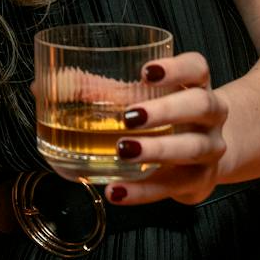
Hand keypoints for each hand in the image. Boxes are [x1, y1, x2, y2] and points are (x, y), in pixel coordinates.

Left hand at [105, 52, 229, 206]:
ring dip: (157, 150)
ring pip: (192, 147)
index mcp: (196, 85)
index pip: (197, 68)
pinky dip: (142, 192)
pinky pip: (173, 187)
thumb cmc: (166, 117)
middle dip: (165, 110)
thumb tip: (48, 86)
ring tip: (123, 150)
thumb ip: (101, 91)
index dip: (176, 68)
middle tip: (129, 116)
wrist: (205, 155)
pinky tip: (116, 190)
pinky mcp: (198, 181)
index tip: (146, 72)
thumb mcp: (143, 98)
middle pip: (201, 105)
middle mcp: (211, 115)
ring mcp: (209, 149)